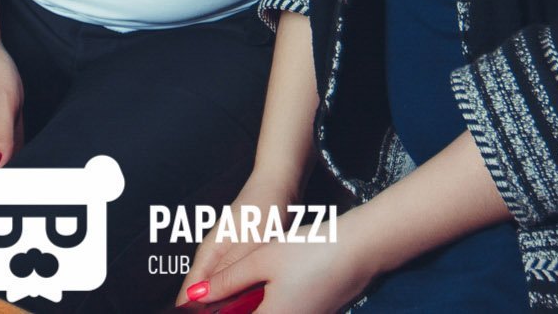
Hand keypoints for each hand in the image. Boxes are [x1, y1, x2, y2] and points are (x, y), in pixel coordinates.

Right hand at [180, 173, 297, 305]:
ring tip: (241, 310)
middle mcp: (213, 256)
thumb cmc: (263, 207)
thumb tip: (205, 296)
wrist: (280, 182)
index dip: (191, 312)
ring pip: (222, 289)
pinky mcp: (242, 256)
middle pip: (204, 293)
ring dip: (228, 302)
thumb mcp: (249, 242)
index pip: (188, 293)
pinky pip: (236, 281)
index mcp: (208, 253)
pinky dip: (241, 292)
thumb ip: (228, 271)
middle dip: (210, 309)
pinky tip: (253, 299)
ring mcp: (227, 255)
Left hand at [184, 231, 373, 313]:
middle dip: (233, 306)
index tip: (199, 303)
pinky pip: (283, 313)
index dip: (214, 311)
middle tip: (215, 293)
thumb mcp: (262, 259)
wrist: (361, 250)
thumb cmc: (312, 251)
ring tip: (238, 284)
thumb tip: (196, 297)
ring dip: (250, 304)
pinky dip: (267, 304)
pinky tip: (265, 283)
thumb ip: (227, 281)